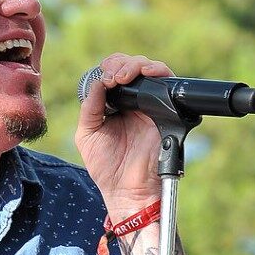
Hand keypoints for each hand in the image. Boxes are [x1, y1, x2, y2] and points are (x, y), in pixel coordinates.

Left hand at [75, 53, 173, 215]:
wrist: (126, 189)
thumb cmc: (105, 166)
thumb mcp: (87, 133)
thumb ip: (90, 107)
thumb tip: (98, 82)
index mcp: (112, 105)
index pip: (113, 73)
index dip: (109, 68)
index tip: (104, 78)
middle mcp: (133, 102)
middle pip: (131, 66)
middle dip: (121, 64)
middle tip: (113, 78)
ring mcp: (150, 106)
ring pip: (149, 70)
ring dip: (136, 65)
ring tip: (122, 77)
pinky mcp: (165, 112)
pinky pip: (167, 84)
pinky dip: (157, 73)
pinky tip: (144, 76)